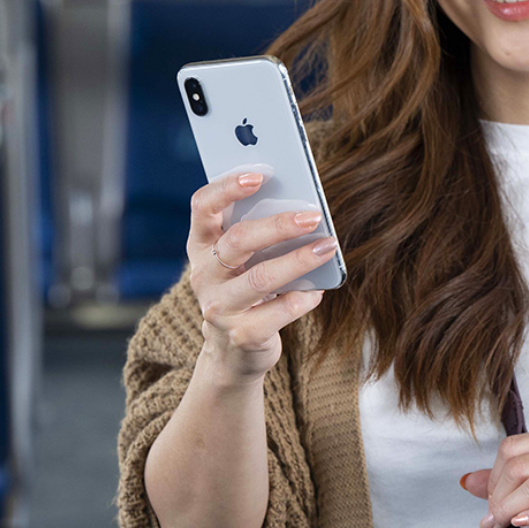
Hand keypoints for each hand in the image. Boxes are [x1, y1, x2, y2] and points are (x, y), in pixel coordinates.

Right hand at [186, 171, 338, 386]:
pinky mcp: (242, 335)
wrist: (233, 351)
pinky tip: (317, 289)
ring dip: (299, 260)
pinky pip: (279, 312)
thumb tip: (302, 208)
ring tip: (327, 247)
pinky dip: (303, 298)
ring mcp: (220, 308)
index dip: (226, 188)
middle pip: (237, 240)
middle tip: (313, 216)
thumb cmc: (245, 289)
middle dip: (278, 225)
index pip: (202, 207)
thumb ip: (259, 234)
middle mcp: (204, 275)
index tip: (258, 176)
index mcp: (200, 246)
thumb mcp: (242, 260)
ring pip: (261, 278)